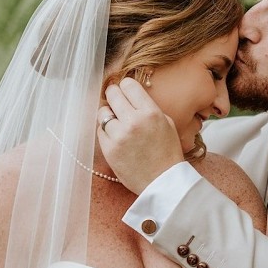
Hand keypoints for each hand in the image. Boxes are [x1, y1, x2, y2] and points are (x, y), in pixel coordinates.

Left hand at [98, 79, 185, 193]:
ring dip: (108, 114)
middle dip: (113, 95)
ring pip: (103, 112)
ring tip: (117, 122)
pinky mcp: (109, 149)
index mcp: (151, 112)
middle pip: (112, 94)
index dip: (125, 86)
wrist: (163, 182)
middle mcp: (134, 121)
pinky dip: (106, 131)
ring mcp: (119, 136)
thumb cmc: (167, 153)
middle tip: (115, 100)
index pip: (128, 85)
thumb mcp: (167, 123)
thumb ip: (149, 107)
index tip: (124, 90)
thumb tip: (131, 95)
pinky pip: (100, 131)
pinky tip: (116, 137)